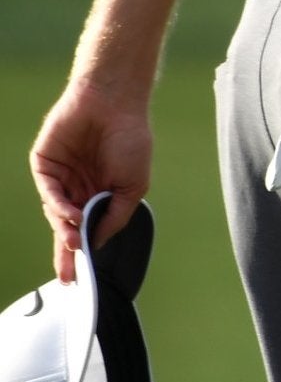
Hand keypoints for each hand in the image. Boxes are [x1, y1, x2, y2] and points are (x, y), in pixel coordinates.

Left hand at [30, 77, 152, 282]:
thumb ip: (115, 216)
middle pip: (66, 227)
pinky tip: (71, 213)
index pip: (87, 229)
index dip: (82, 252)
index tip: (80, 278)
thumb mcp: (134, 186)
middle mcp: (78, 188)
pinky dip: (58, 206)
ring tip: (74, 236)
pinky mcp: (45, 165)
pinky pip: (48, 192)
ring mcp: (60, 177)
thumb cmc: (132, 140)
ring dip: (64, 227)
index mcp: (100, 193)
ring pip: (55, 212)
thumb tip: (94, 243)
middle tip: (67, 275)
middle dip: (66, 252)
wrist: (115, 103)